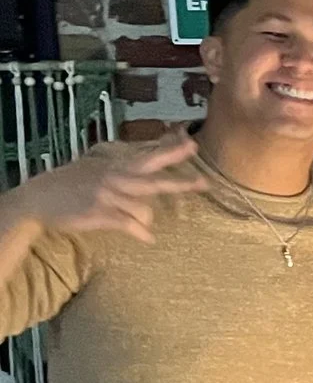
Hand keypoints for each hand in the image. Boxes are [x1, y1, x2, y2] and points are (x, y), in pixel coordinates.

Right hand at [4, 135, 202, 243]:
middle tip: (204, 183)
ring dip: (146, 219)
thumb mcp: (95, 167)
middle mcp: (115, 178)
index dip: (171, 151)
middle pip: (155, 181)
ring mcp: (108, 196)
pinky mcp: (100, 214)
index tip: (193, 144)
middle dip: (181, 183)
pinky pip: (131, 226)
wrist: (38, 198)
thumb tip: (143, 165)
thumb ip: (120, 167)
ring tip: (138, 223)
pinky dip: (142, 233)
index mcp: (115, 166)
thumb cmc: (70, 184)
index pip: (149, 156)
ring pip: (144, 209)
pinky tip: (147, 238)